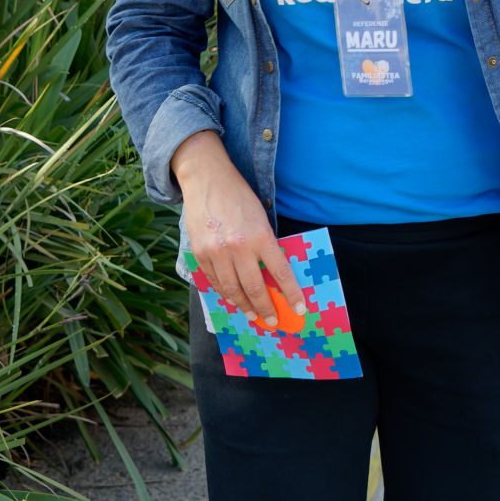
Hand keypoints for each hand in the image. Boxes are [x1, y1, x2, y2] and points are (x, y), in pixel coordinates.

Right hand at [175, 134, 303, 328]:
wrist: (207, 179)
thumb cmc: (240, 197)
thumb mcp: (261, 218)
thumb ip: (266, 245)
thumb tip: (273, 276)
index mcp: (259, 236)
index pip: (280, 272)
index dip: (291, 294)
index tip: (299, 308)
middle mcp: (238, 247)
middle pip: (254, 288)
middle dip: (265, 308)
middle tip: (271, 321)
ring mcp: (216, 252)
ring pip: (232, 290)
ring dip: (244, 306)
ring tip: (253, 315)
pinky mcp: (200, 254)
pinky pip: (215, 281)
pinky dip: (225, 293)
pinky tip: (233, 298)